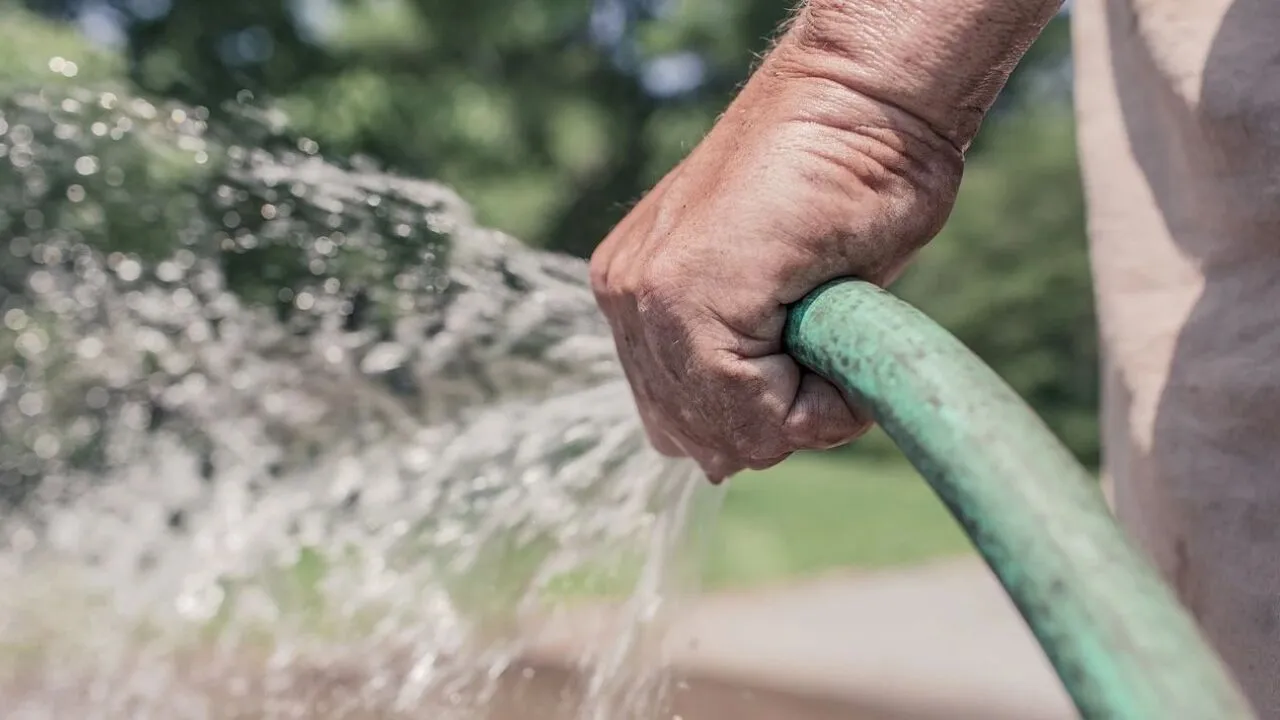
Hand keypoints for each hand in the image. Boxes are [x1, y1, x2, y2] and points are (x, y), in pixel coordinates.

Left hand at [590, 38, 964, 481]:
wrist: (866, 103)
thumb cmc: (847, 187)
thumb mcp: (785, 301)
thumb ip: (742, 367)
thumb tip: (720, 461)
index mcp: (639, 297)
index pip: (683, 423)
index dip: (766, 420)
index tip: (818, 359)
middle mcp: (626, 298)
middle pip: (696, 438)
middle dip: (775, 423)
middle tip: (827, 352)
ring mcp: (644, 294)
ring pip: (723, 433)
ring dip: (799, 412)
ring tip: (832, 336)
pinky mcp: (680, 292)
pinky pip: (750, 411)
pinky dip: (817, 403)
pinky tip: (837, 336)